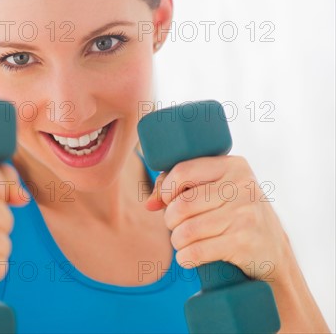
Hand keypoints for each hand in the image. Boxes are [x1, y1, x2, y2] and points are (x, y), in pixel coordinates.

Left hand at [145, 155, 290, 282]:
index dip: (166, 189)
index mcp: (233, 166)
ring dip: (176, 241)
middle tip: (175, 226)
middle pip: (182, 204)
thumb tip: (149, 203)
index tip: (167, 201)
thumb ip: (182, 187)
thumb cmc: (236, 216)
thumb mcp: (219, 191)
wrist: (274, 252)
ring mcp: (245, 214)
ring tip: (181, 242)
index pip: (182, 170)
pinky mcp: (244, 242)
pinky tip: (187, 257)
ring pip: (187, 229)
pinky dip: (185, 257)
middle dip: (170, 220)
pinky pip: (197, 251)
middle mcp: (242, 186)